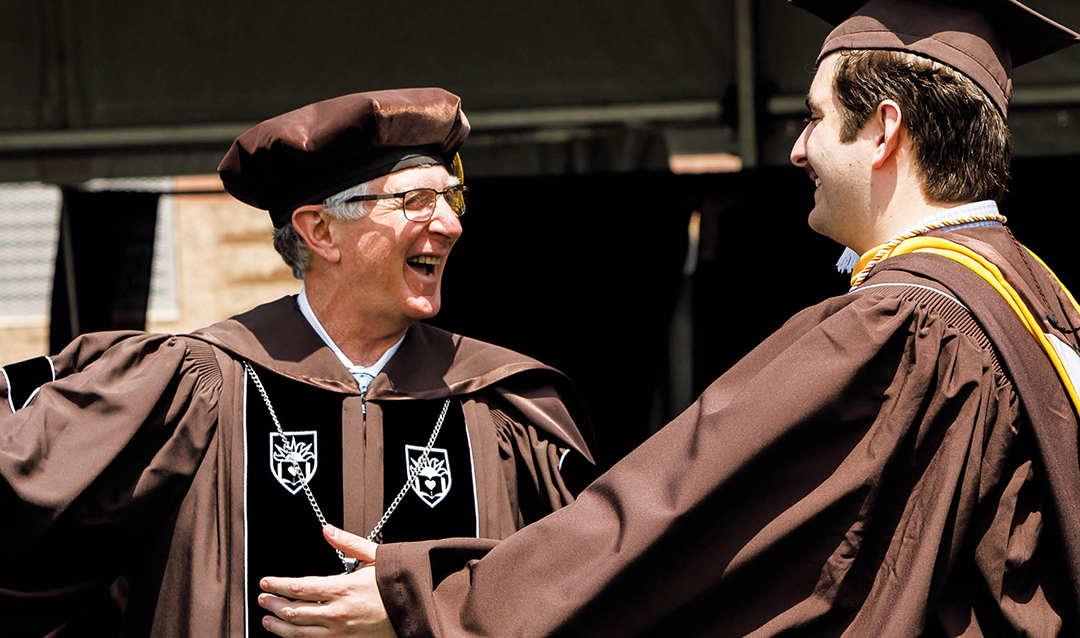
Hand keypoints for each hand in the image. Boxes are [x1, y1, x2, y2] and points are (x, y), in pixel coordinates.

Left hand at [259, 525, 393, 636]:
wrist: (416, 609)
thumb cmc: (395, 582)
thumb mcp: (375, 556)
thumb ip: (348, 542)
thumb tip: (327, 530)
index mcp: (342, 588)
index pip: (298, 587)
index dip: (278, 584)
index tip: (265, 581)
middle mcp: (337, 612)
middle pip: (293, 611)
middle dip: (272, 604)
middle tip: (262, 598)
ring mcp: (340, 632)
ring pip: (298, 632)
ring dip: (278, 626)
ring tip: (267, 620)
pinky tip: (290, 633)